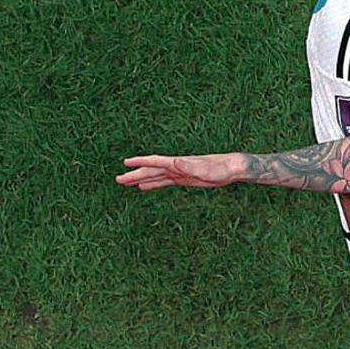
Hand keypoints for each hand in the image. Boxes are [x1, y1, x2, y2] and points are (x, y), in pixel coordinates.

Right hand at [115, 154, 242, 189]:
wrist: (231, 169)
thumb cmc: (220, 168)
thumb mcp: (205, 169)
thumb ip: (189, 166)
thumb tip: (175, 161)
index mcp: (178, 163)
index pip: (155, 161)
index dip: (140, 162)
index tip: (125, 162)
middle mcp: (176, 166)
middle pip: (151, 170)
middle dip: (135, 174)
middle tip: (118, 179)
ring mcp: (179, 172)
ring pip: (155, 176)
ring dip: (140, 179)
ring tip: (125, 183)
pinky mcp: (183, 179)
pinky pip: (164, 182)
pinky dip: (152, 184)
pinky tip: (143, 187)